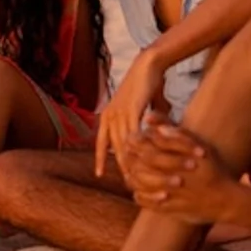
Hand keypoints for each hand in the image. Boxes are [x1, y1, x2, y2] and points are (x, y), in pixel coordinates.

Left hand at [96, 48, 166, 177]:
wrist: (148, 67)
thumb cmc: (145, 87)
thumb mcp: (139, 108)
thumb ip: (141, 122)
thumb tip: (151, 134)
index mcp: (107, 116)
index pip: (100, 143)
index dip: (99, 159)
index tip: (98, 175)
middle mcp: (109, 116)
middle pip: (112, 148)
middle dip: (120, 166)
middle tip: (128, 183)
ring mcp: (119, 113)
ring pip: (122, 144)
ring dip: (130, 161)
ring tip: (137, 178)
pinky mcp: (131, 110)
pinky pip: (133, 134)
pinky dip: (138, 148)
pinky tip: (145, 160)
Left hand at [124, 119, 241, 224]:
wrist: (226, 200)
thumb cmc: (213, 170)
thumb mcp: (200, 146)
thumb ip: (176, 132)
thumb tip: (150, 118)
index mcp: (177, 159)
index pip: (144, 146)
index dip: (135, 142)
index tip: (135, 140)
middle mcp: (170, 176)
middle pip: (138, 163)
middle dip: (131, 158)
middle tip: (130, 154)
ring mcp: (169, 193)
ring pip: (138, 182)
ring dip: (132, 175)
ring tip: (133, 170)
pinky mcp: (168, 208)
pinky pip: (144, 201)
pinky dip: (138, 194)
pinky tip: (140, 189)